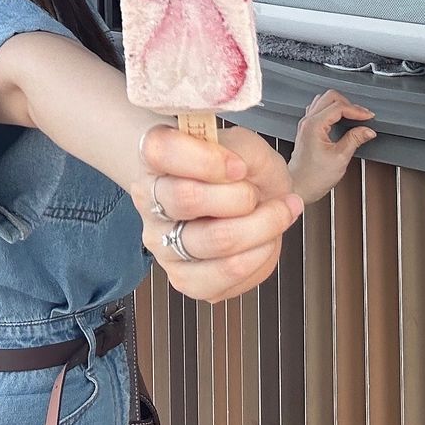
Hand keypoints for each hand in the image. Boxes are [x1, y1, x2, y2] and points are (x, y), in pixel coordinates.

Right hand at [131, 125, 302, 304]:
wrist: (243, 200)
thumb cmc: (238, 172)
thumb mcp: (246, 145)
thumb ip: (241, 149)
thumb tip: (236, 172)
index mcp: (154, 159)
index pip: (161, 151)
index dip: (206, 159)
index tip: (239, 166)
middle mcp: (149, 202)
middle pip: (188, 198)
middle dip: (241, 195)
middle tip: (258, 193)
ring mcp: (162, 244)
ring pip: (216, 240)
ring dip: (261, 227)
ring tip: (275, 215)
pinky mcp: (183, 278)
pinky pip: (225, 275)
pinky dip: (259, 257)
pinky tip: (262, 243)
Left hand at [289, 89, 375, 204]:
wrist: (299, 186)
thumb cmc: (314, 177)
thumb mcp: (340, 158)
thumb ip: (354, 140)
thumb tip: (368, 130)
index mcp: (314, 125)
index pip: (339, 106)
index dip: (357, 110)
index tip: (369, 117)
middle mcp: (307, 121)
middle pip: (330, 97)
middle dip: (349, 104)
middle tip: (362, 116)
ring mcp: (305, 124)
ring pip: (324, 101)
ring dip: (340, 105)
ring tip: (354, 117)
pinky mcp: (307, 129)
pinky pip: (319, 110)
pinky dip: (333, 111)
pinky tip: (342, 121)